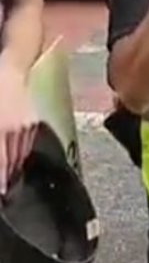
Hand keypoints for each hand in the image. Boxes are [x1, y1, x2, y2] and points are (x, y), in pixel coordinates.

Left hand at [0, 68, 36, 195]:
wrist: (9, 69)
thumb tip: (1, 162)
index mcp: (0, 129)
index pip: (0, 162)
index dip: (1, 180)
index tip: (2, 192)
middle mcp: (14, 130)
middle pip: (10, 161)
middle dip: (5, 177)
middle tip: (4, 191)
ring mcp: (26, 126)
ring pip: (19, 154)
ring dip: (13, 168)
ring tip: (8, 180)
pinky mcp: (32, 122)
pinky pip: (26, 144)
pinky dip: (20, 155)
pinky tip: (15, 161)